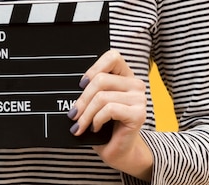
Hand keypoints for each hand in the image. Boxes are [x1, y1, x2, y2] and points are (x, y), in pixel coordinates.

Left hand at [68, 49, 151, 178]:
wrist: (119, 152)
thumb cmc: (105, 126)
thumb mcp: (95, 103)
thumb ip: (90, 90)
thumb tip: (69, 86)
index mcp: (125, 76)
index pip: (112, 57)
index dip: (94, 67)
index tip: (81, 84)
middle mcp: (136, 84)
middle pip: (101, 79)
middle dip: (82, 99)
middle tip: (73, 114)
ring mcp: (139, 99)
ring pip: (102, 97)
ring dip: (86, 114)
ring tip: (81, 125)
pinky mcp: (138, 114)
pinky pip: (110, 109)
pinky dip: (97, 120)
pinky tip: (95, 128)